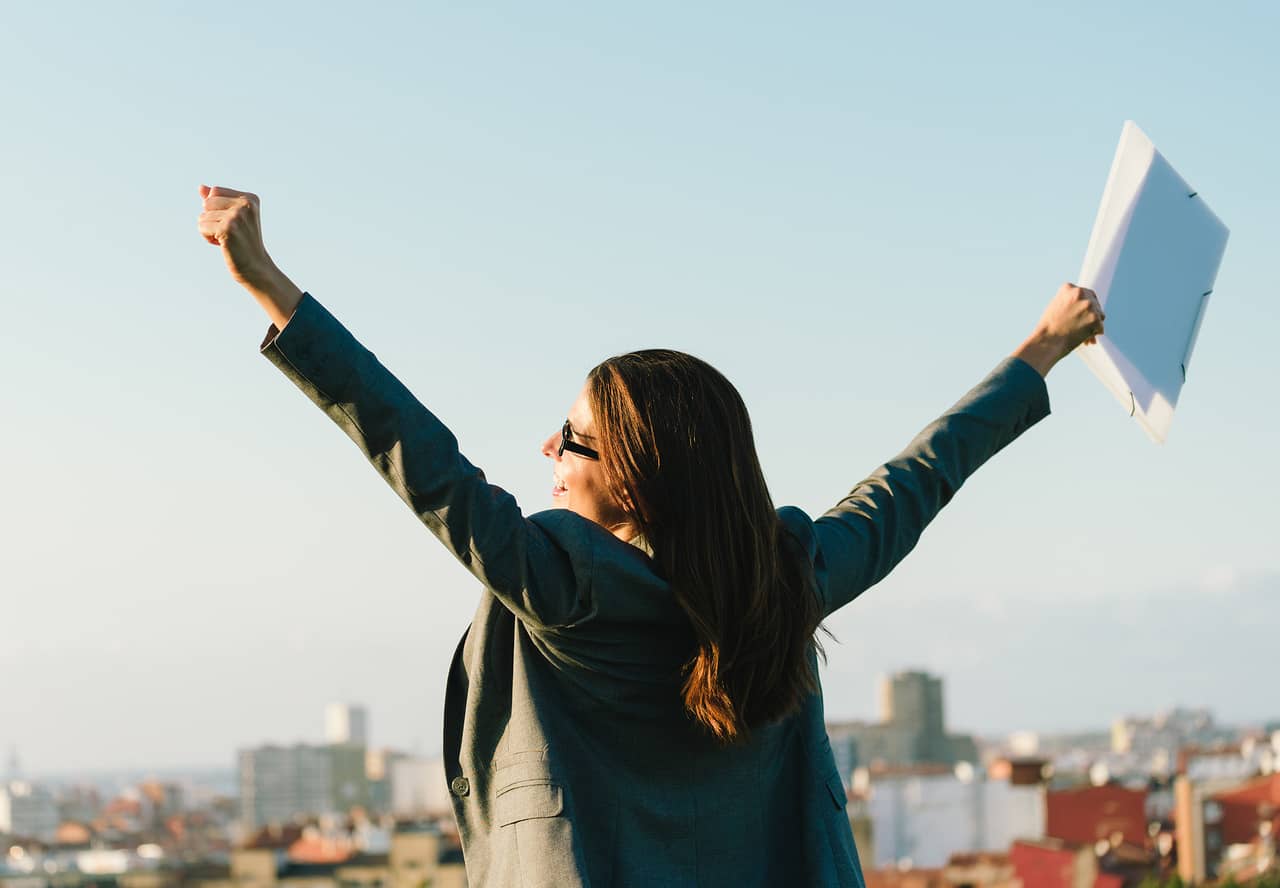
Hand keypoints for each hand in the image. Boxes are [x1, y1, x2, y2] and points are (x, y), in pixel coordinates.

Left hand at [197, 185, 301, 329]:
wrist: (256, 268)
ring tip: (227, 239)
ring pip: (202, 215)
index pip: (214, 191)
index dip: (216, 208)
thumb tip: (201, 187)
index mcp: (250, 198)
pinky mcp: (228, 228)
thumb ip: (217, 200)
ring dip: (209, 229)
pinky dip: (207, 237)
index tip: (233, 223)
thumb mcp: (233, 217)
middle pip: (207, 202)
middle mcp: (245, 204)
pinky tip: (222, 244)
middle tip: (229, 233)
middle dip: (211, 218)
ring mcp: (237, 216)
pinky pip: (201, 226)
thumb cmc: (243, 243)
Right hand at [1012, 283, 1105, 376]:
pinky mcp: (1095, 318)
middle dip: (1091, 314)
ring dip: (1093, 325)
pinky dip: (1094, 335)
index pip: (1086, 293)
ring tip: (1082, 336)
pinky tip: (1084, 340)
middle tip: (1083, 327)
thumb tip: (1085, 304)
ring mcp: (1088, 305)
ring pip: (1100, 315)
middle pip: (1095, 303)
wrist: (1046, 341)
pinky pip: (1100, 328)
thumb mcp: (1056, 307)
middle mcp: (1080, 293)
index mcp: (1068, 288)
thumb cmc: (1048, 328)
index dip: (1085, 305)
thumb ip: (1069, 302)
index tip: (1081, 315)